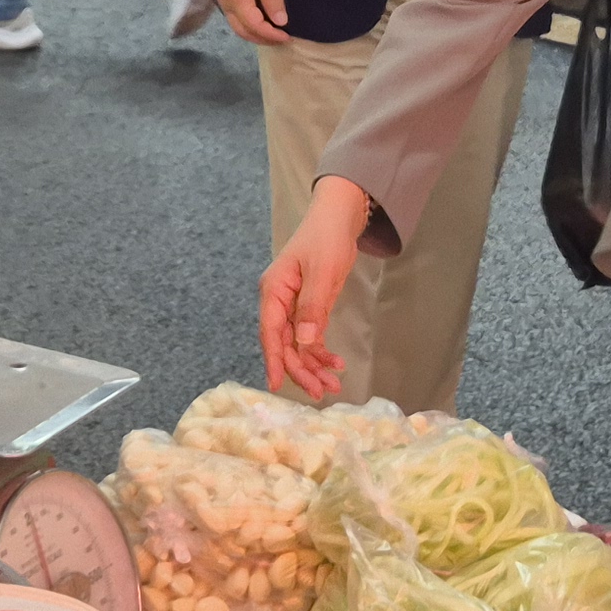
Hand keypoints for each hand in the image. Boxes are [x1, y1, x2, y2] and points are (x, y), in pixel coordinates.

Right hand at [211, 0, 289, 43]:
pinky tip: (261, 20)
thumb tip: (280, 22)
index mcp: (234, 0)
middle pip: (242, 31)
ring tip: (273, 33)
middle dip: (261, 39)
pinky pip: (236, 16)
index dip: (270, 34)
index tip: (287, 37)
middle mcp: (225, 3)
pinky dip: (249, 23)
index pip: (254, 26)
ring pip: (237, 25)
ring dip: (254, 32)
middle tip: (281, 40)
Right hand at [258, 179, 371, 397]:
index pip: (271, 332)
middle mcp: (279, 302)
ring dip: (313, 366)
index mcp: (274, 291)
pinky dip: (321, 352)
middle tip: (321, 392)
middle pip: (285, 344)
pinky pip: (310, 337)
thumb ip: (312, 307)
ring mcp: (292, 307)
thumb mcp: (322, 272)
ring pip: (298, 345)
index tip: (275, 386)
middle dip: (301, 369)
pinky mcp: (308, 308)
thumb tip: (304, 341)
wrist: (339, 219)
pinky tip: (335, 365)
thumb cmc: (326, 239)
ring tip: (333, 387)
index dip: (273, 360)